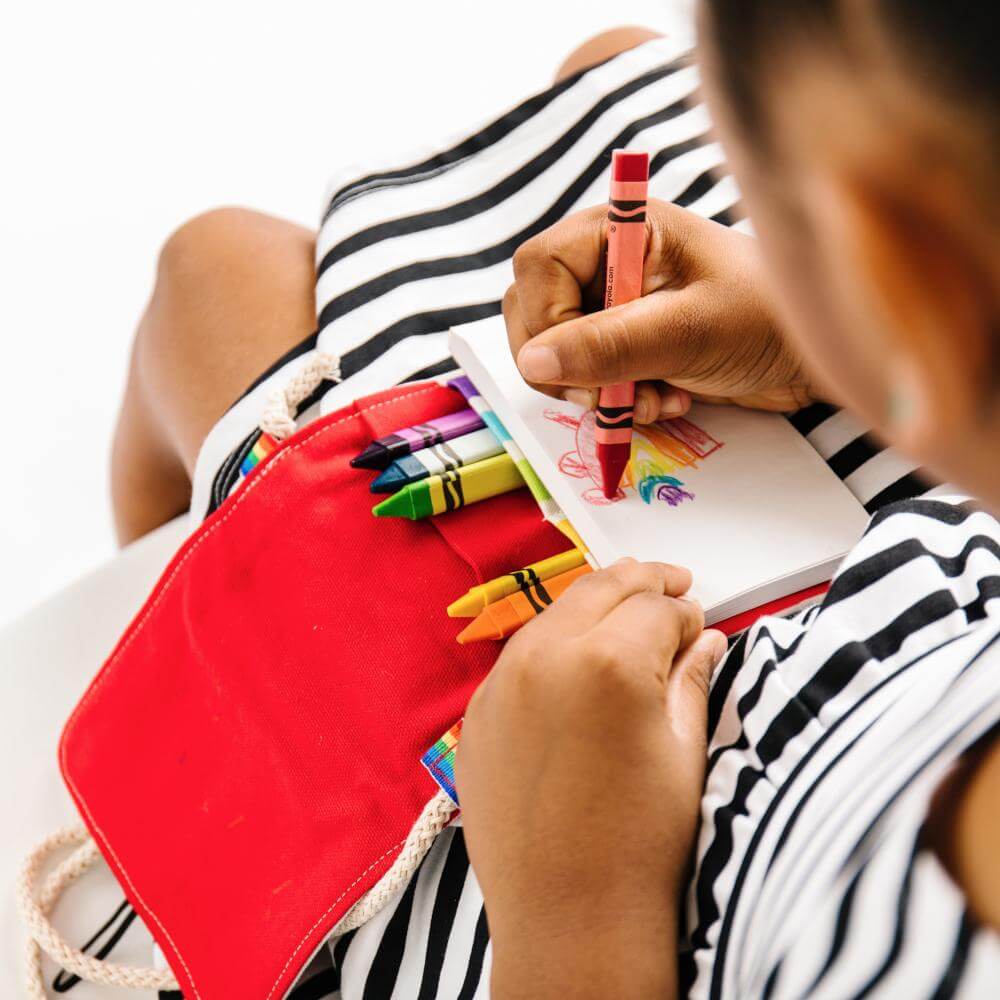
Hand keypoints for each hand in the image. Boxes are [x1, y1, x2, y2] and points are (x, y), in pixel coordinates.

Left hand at [455, 559, 727, 999]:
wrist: (570, 920)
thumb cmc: (637, 850)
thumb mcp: (684, 753)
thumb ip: (691, 679)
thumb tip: (703, 641)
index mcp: (607, 665)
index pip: (657, 609)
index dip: (687, 612)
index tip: (699, 623)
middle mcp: (545, 660)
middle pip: (600, 589)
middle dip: (642, 581)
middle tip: (671, 584)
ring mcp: (501, 684)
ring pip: (554, 613)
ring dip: (594, 605)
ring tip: (626, 610)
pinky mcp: (478, 712)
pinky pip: (519, 656)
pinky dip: (553, 644)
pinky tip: (578, 659)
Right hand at [504, 200, 814, 422]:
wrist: (816, 355)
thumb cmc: (769, 319)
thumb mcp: (689, 330)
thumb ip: (610, 343)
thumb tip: (533, 360)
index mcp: (619, 230)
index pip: (537, 269)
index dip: (548, 322)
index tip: (587, 366)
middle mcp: (606, 262)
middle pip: (533, 314)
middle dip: (570, 368)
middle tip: (615, 394)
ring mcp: (613, 305)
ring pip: (556, 354)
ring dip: (597, 391)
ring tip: (655, 400)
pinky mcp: (625, 344)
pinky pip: (587, 378)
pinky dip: (616, 401)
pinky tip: (666, 400)